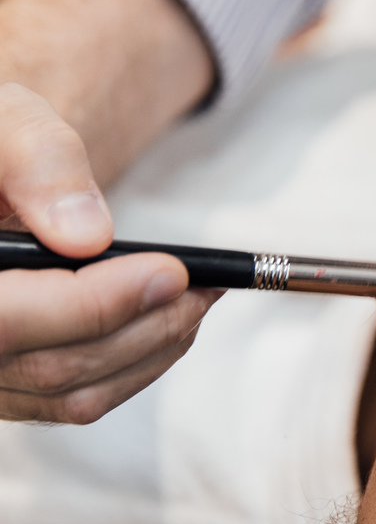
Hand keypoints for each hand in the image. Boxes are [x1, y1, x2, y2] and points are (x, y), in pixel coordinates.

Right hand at [0, 83, 220, 422]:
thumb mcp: (6, 124)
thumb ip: (38, 164)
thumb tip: (88, 235)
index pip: (6, 321)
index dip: (95, 303)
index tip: (171, 271)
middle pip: (51, 367)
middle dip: (145, 325)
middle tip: (207, 283)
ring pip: (73, 393)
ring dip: (152, 347)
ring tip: (198, 295)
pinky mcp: (8, 388)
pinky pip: (76, 400)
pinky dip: (136, 363)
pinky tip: (168, 317)